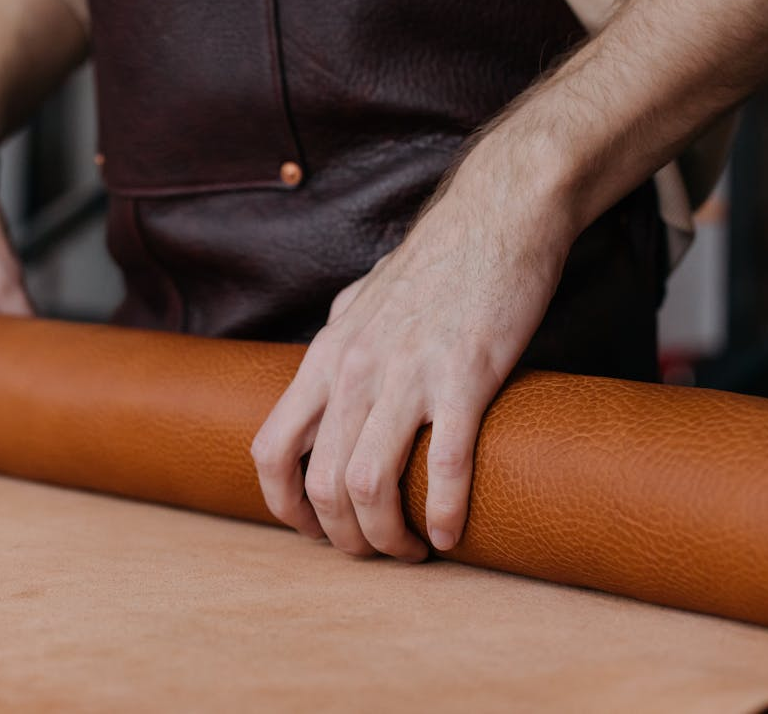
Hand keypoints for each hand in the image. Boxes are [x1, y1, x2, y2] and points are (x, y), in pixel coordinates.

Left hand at [250, 190, 570, 557]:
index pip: (271, 449)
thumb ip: (339, 346)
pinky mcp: (464, 376)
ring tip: (411, 550)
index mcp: (326, 356)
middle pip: (320, 484)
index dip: (284, 506)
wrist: (495, 217)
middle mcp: (354, 369)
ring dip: (387, 537)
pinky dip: (442, 512)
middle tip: (373, 550)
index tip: (313, 528)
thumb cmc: (433, 264)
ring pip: (368, 485)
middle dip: (342, 537)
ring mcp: (406, 373)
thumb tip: (327, 377)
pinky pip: (443, 464)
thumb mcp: (360, 303)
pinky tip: (450, 532)